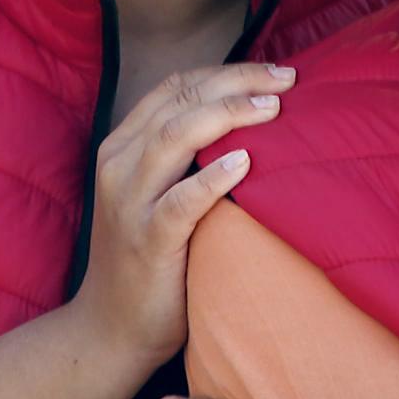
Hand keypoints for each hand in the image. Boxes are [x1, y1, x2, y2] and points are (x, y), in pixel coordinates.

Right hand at [69, 62, 295, 368]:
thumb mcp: (155, 193)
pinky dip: (213, 177)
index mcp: (122, 146)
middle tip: (287, 78)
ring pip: (175, 137)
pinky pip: (181, 201)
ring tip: (272, 108)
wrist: (110, 329)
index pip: (176, 86)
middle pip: (181, 101)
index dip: (226, 71)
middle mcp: (119, 165)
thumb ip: (185, 155)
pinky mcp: (146, 241)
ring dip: (228, 115)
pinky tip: (246, 162)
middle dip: (237, 82)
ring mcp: (129, 203)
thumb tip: (252, 117)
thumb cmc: (148, 256)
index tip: (274, 70)